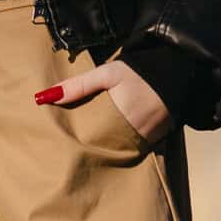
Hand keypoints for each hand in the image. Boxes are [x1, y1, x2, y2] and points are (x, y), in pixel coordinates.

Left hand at [33, 59, 173, 143]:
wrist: (175, 71)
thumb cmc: (137, 72)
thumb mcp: (107, 73)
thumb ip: (78, 86)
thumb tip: (45, 97)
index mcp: (120, 119)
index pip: (91, 140)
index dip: (77, 144)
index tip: (62, 145)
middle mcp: (134, 134)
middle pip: (105, 148)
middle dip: (90, 148)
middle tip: (71, 150)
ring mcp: (146, 139)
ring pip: (119, 150)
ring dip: (106, 148)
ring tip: (88, 148)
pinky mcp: (156, 140)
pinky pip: (134, 148)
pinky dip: (123, 146)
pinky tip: (111, 142)